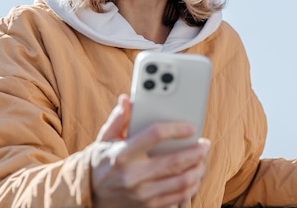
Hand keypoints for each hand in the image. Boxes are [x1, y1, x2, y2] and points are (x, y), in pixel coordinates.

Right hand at [89, 95, 209, 207]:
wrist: (90, 197)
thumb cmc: (101, 163)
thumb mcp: (104, 139)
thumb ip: (118, 119)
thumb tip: (127, 99)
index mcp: (122, 154)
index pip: (154, 135)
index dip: (175, 128)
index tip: (190, 127)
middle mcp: (132, 175)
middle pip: (174, 161)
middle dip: (195, 151)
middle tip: (205, 144)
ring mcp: (141, 194)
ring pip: (180, 181)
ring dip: (197, 169)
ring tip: (202, 159)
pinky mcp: (148, 206)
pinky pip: (178, 197)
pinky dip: (191, 186)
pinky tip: (195, 176)